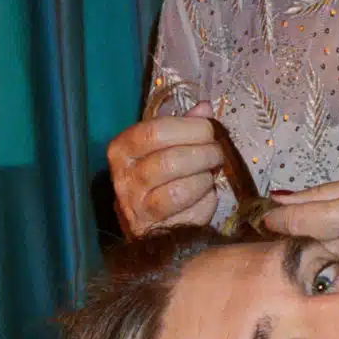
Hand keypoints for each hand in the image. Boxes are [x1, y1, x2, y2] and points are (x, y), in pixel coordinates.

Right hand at [107, 101, 223, 237]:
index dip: (190, 128)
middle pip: (170, 162)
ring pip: (180, 191)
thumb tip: (205, 108)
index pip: (155, 132)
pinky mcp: (157, 231)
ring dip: (205, 179)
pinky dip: (207, 201)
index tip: (208, 130)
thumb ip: (183, 124)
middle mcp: (124, 180)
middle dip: (204, 154)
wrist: (147, 218)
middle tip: (216, 153)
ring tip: (210, 173)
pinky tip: (206, 194)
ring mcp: (138, 209)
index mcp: (122, 150)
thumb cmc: (157, 172)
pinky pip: (193, 213)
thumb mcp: (164, 143)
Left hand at [260, 175, 338, 284]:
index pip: (300, 223)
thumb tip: (280, 200)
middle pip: (304, 249)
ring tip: (312, 245)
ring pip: (319, 268)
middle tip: (282, 231)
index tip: (266, 217)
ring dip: (307, 257)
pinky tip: (337, 261)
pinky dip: (331, 270)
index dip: (276, 220)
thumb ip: (323, 193)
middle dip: (289, 241)